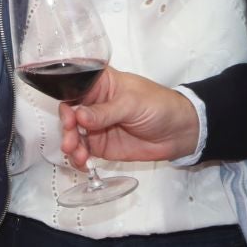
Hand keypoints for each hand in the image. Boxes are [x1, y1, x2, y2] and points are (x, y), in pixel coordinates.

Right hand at [58, 66, 201, 167]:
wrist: (179, 133)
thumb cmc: (159, 106)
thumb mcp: (132, 104)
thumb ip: (105, 111)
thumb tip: (79, 115)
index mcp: (100, 84)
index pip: (75, 89)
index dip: (67, 103)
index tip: (69, 118)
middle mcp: (93, 104)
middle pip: (70, 114)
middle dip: (67, 128)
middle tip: (71, 141)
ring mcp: (96, 126)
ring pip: (73, 134)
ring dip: (71, 145)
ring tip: (78, 155)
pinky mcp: (100, 145)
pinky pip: (83, 151)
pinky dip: (78, 158)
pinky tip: (82, 162)